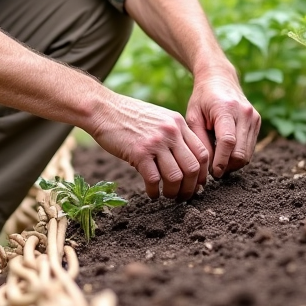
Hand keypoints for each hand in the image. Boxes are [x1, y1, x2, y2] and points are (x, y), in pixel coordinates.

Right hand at [88, 93, 210, 200]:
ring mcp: (155, 142)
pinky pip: (154, 180)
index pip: (202, 152)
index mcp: (178, 123)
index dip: (202, 173)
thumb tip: (183, 162)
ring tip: (167, 196)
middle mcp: (171, 132)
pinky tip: (152, 194)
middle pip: (192, 168)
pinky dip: (154, 191)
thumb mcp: (158, 118)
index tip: (197, 184)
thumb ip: (172, 135)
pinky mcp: (139, 152)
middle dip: (190, 187)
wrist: (103, 109)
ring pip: (176, 177)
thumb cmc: (129, 116)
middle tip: (183, 196)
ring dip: (173, 192)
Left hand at [186, 71, 259, 178]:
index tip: (213, 173)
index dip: (221, 161)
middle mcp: (245, 113)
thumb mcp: (193, 117)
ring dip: (233, 163)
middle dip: (227, 166)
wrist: (219, 78)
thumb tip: (208, 167)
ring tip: (218, 163)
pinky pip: (250, 147)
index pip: (228, 142)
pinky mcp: (257, 121)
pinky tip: (225, 153)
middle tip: (213, 171)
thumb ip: (200, 141)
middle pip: (241, 152)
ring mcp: (254, 117)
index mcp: (226, 109)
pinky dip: (239, 155)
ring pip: (248, 154)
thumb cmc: (202, 98)